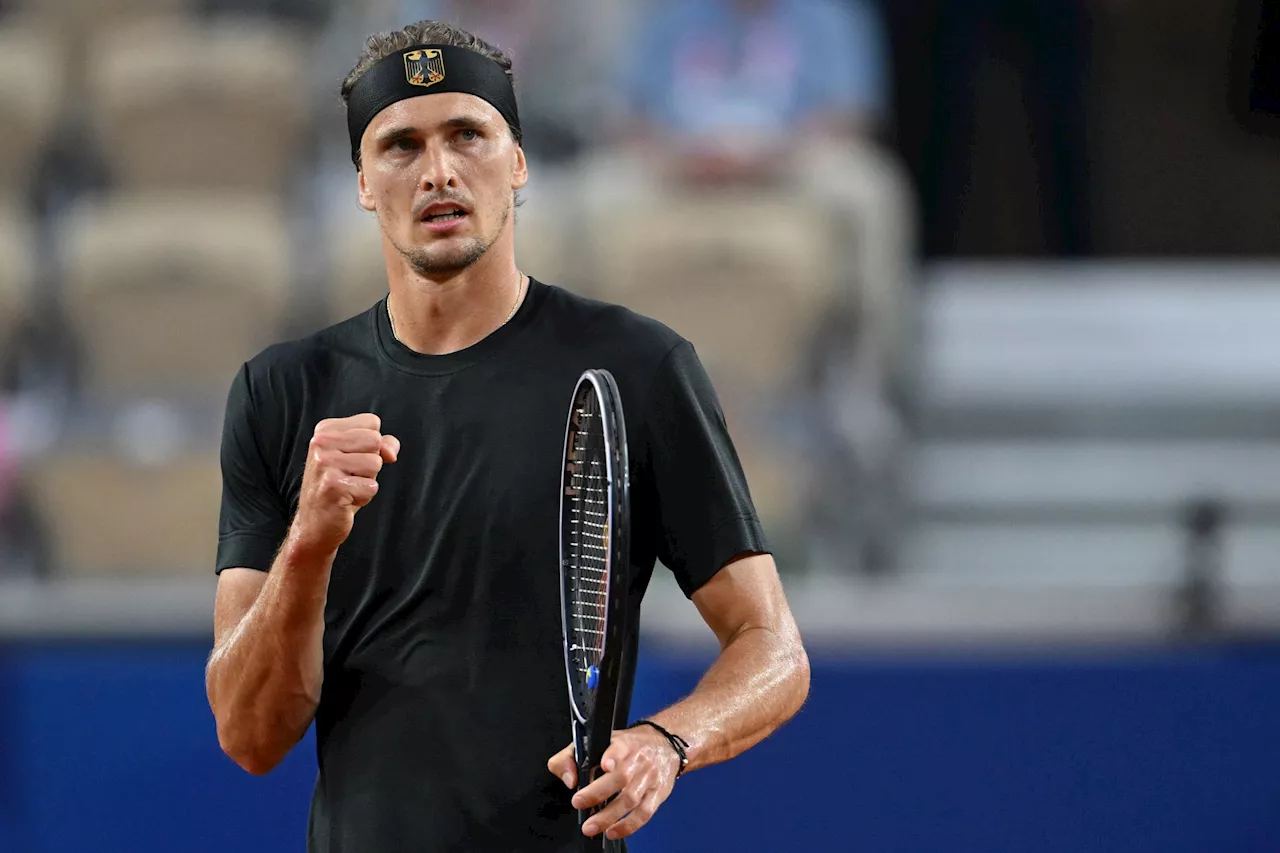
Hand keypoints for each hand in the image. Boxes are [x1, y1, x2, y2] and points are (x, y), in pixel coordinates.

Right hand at [292, 413, 398, 554]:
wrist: (315, 523)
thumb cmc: (340, 487)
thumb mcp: (360, 458)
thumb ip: (382, 445)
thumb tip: (391, 452)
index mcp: (326, 430)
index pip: (372, 423)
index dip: (372, 445)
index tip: (351, 459)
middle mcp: (321, 442)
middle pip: (375, 441)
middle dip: (371, 463)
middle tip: (350, 476)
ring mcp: (324, 463)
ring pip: (375, 463)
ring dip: (368, 480)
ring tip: (348, 487)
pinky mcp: (332, 485)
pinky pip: (372, 487)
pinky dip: (364, 496)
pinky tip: (346, 499)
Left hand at [546, 726, 682, 840]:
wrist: (664, 744)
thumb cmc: (628, 746)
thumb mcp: (598, 740)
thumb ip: (573, 757)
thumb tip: (569, 779)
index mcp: (623, 745)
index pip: (619, 749)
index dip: (612, 756)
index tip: (604, 765)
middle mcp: (638, 761)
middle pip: (621, 777)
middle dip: (598, 792)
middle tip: (579, 803)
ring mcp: (649, 779)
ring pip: (631, 798)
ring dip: (610, 816)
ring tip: (591, 826)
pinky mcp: (657, 794)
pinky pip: (644, 813)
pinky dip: (628, 826)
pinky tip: (612, 831)